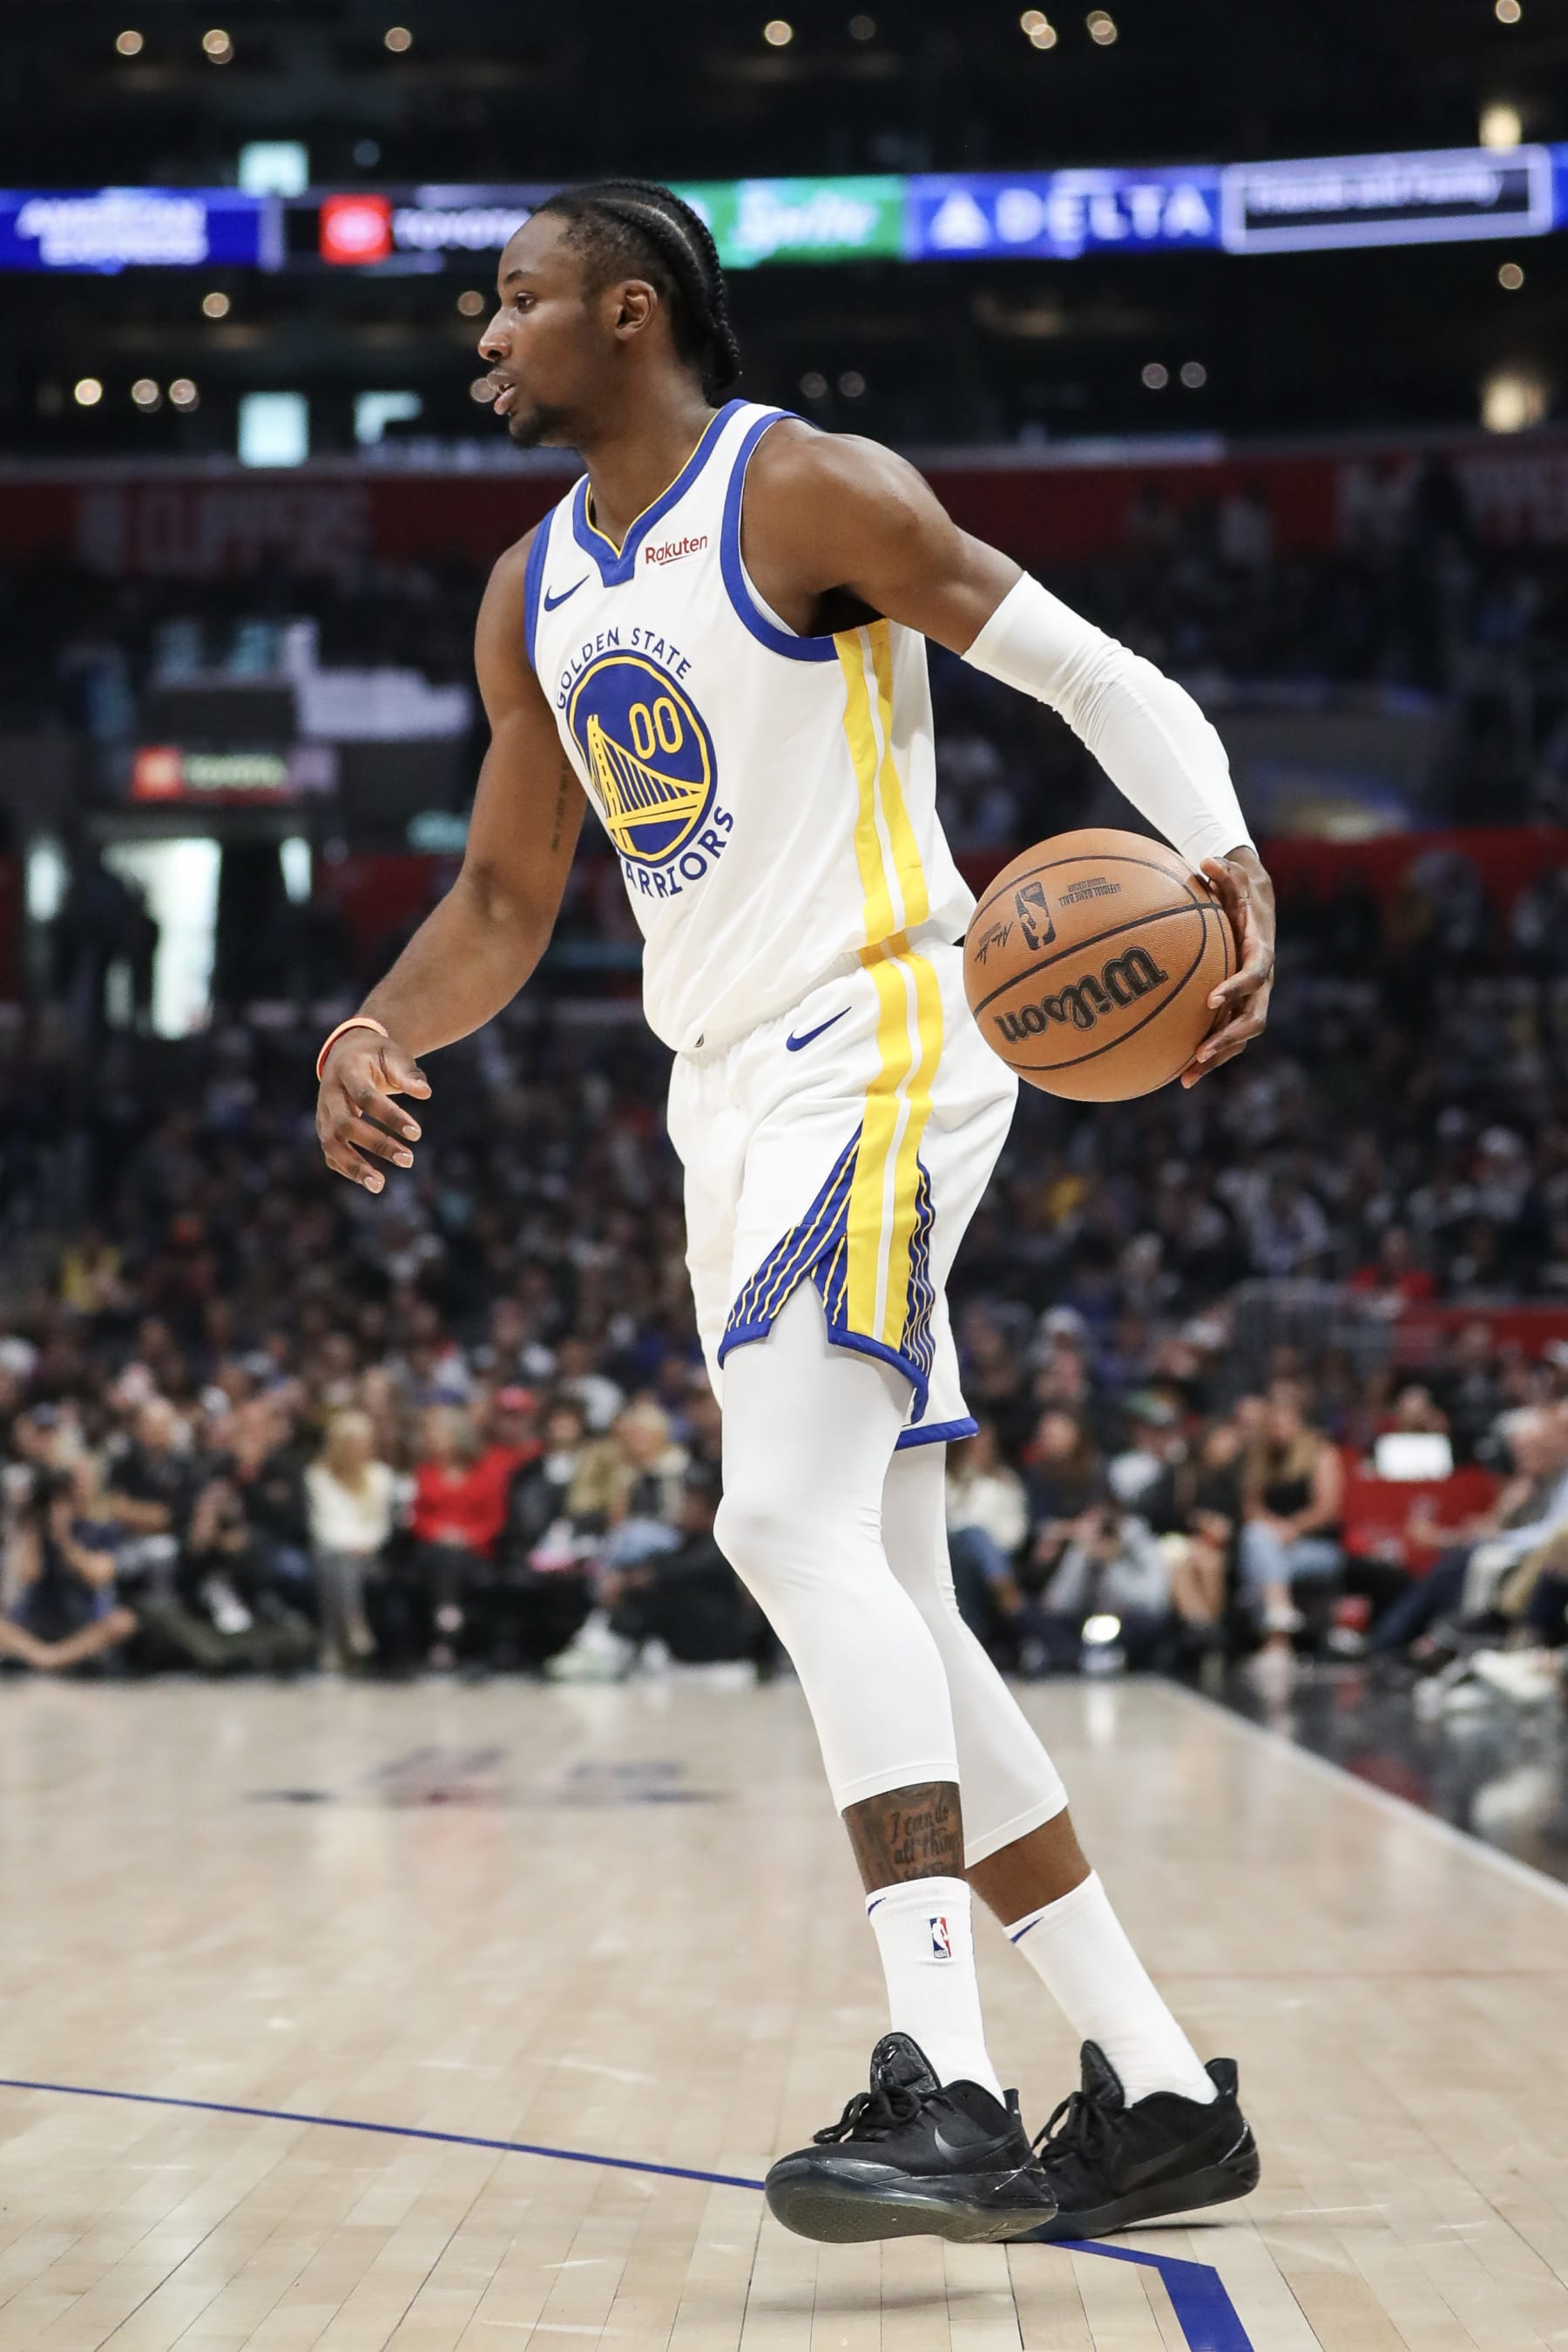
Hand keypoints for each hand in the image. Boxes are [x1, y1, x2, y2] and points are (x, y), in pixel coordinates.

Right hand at [316, 1029, 431, 1193]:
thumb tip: (425, 1093)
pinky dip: (347, 1169)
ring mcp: (323, 1113)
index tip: (417, 1134)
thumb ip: (408, 1074)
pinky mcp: (324, 1128)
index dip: (390, 1116)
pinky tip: (371, 1181)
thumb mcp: (394, 1055)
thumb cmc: (377, 1056)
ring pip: (331, 1144)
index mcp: (347, 1070)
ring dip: (354, 1166)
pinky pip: (330, 1154)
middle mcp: (329, 1093)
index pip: (366, 1097)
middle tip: (408, 1160)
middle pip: (346, 1124)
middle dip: (377, 1144)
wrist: (347, 1052)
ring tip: (379, 1186)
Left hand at [1181, 847, 1275, 1086]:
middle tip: (1201, 1052)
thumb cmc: (1241, 893)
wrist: (1257, 909)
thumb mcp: (1236, 879)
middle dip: (1228, 1038)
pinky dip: (1205, 1056)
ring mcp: (1250, 1000)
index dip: (1236, 988)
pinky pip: (1224, 1036)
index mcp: (1261, 955)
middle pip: (1252, 1019)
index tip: (1211, 999)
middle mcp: (1261, 983)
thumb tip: (1206, 860)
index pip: (1254, 976)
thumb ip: (1225, 872)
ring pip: (1239, 1037)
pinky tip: (1176, 1072)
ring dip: (1216, 1059)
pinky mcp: (1237, 1009)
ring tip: (1186, 1077)